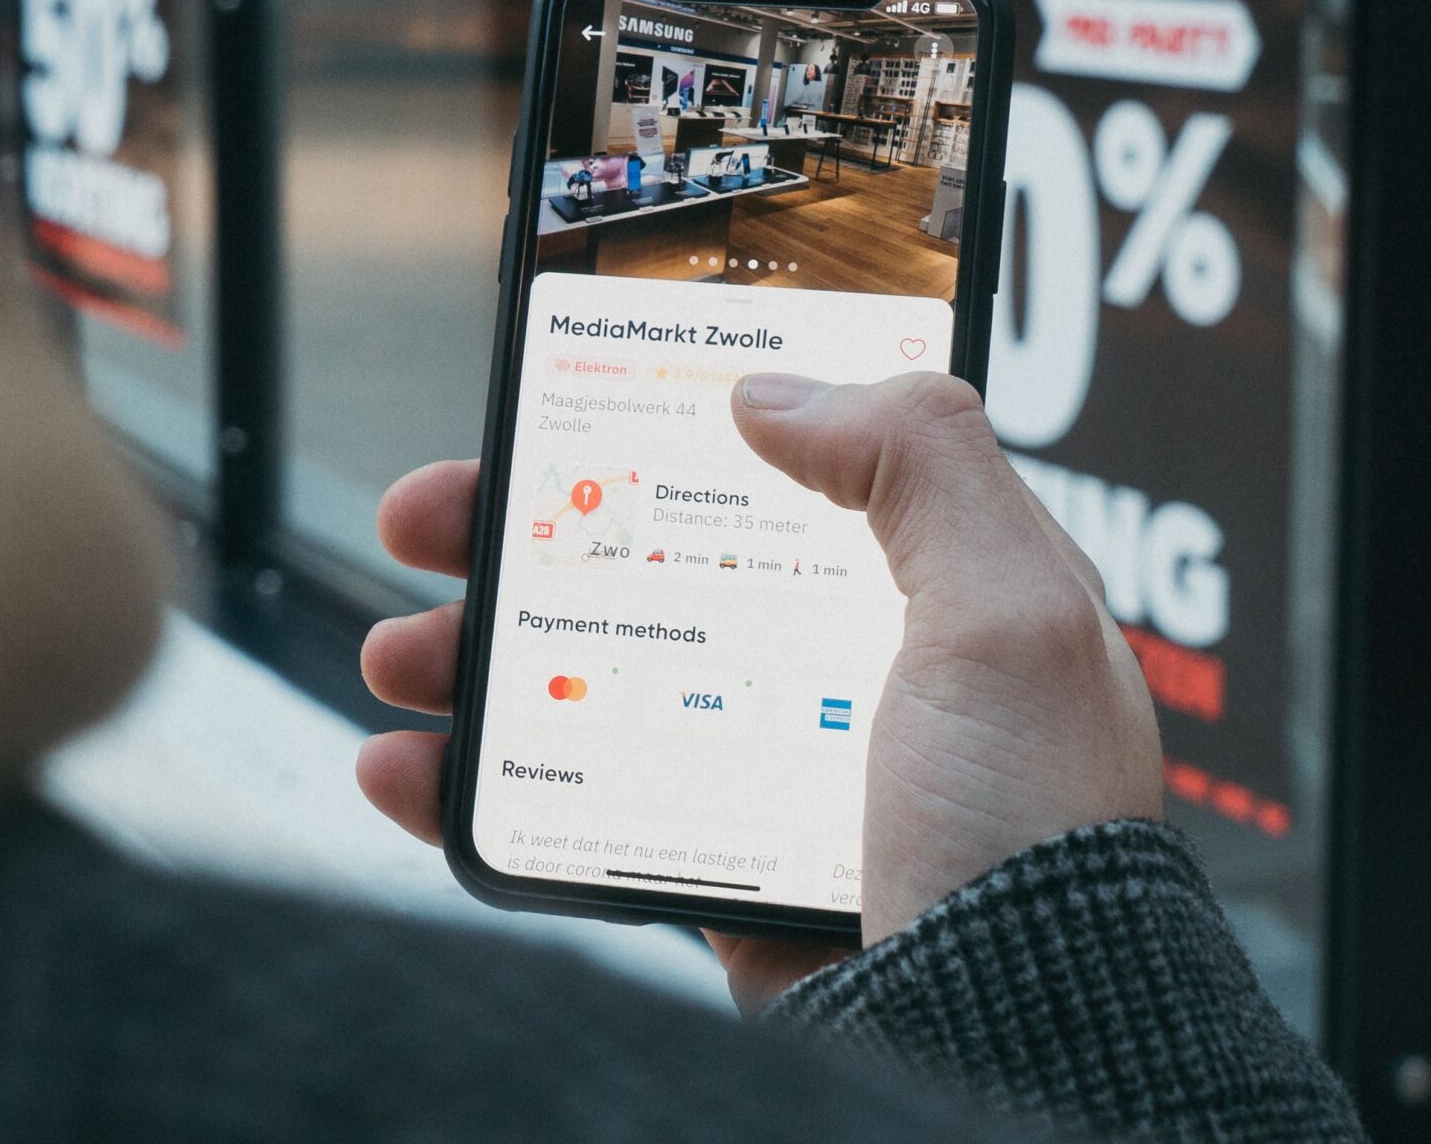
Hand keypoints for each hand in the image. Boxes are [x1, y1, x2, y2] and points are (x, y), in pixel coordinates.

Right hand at [357, 371, 1163, 1011]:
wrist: (1004, 1042)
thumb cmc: (1032, 838)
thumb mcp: (1009, 614)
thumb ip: (919, 462)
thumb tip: (776, 388)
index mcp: (927, 586)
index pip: (785, 462)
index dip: (669, 421)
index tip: (567, 394)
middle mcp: (843, 664)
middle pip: (654, 560)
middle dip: (527, 531)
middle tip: (432, 515)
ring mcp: (769, 765)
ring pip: (592, 676)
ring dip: (474, 654)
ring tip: (399, 654)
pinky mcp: (713, 861)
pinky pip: (574, 802)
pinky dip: (478, 785)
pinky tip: (412, 769)